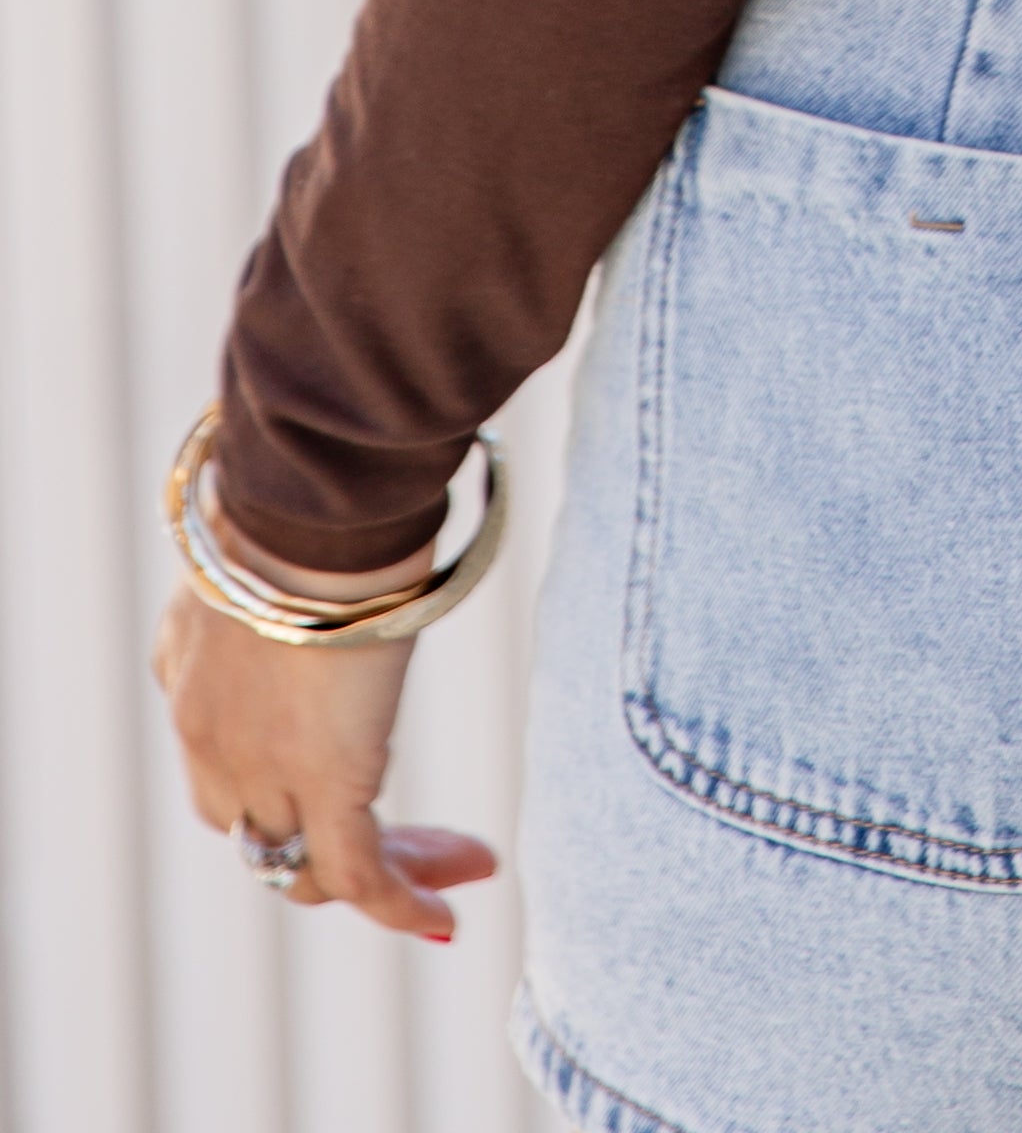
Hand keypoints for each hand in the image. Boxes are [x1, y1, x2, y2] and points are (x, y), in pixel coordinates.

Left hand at [150, 494, 495, 942]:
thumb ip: (305, 555)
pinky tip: (447, 913)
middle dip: (328, 839)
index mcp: (188, 662)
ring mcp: (258, 764)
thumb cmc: (316, 486)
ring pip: (307, 864)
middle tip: (410, 835)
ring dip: (381, 873)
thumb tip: (361, 521)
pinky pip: (359, 874)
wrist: (312, 499)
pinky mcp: (323, 779)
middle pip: (259, 826)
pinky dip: (401, 903)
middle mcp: (206, 730)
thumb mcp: (286, 534)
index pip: (222, 755)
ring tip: (455, 863)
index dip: (280, 778)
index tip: (354, 763)